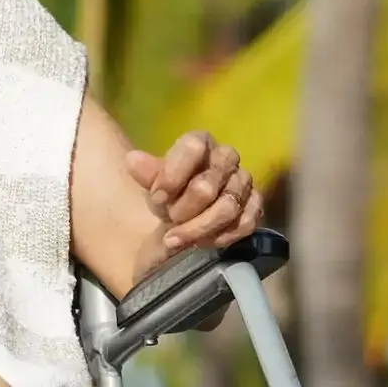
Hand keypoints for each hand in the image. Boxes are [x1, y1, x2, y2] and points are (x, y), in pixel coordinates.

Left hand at [127, 133, 260, 252]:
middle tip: (168, 221)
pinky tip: (201, 243)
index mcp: (200, 142)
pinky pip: (245, 224)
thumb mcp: (152, 183)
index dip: (172, 176)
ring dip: (198, 229)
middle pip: (207, 186)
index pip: (192, 148)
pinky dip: (220, 237)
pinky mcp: (255, 206)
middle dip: (183, 210)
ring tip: (176, 240)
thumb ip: (145, 173)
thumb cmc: (170, 191)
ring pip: (227, 208)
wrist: (186, 211)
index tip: (156, 198)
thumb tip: (132, 160)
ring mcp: (244, 181)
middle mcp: (227, 156)